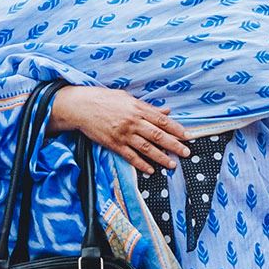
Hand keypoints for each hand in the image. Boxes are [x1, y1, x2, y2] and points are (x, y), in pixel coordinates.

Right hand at [50, 84, 192, 176]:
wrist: (81, 106)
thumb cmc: (104, 99)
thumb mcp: (127, 98)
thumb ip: (147, 107)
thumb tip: (166, 111)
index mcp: (137, 109)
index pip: (161, 120)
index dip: (176, 129)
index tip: (187, 135)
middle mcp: (132, 122)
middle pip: (158, 136)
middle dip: (174, 145)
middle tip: (186, 152)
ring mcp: (123, 134)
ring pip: (146, 148)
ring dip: (161, 158)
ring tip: (172, 164)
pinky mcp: (113, 144)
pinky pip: (130, 156)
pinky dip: (141, 164)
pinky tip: (150, 170)